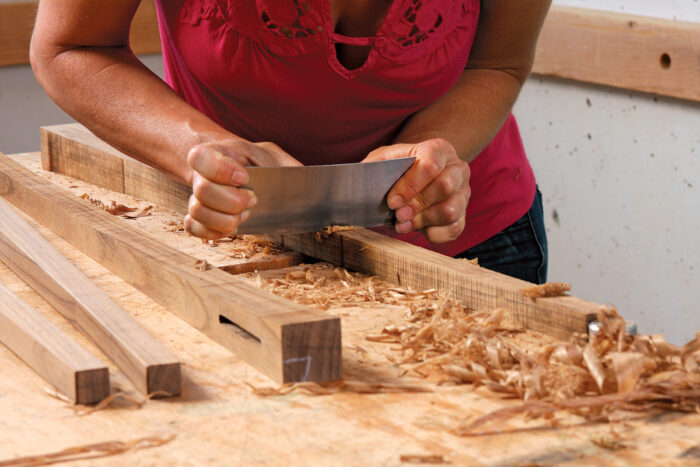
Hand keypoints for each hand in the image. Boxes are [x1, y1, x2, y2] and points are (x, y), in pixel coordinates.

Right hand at [185, 140, 301, 239]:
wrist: (241, 169)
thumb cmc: (257, 162)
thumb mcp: (273, 156)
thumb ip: (287, 166)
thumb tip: (307, 183)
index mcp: (217, 152)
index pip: (200, 157)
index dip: (220, 170)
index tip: (244, 178)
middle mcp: (201, 174)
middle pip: (202, 190)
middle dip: (232, 201)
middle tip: (253, 200)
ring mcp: (198, 195)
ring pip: (197, 211)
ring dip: (225, 220)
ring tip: (246, 215)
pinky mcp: (198, 216)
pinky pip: (192, 227)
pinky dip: (211, 232)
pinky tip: (231, 228)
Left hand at [363, 138, 469, 243]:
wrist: (419, 173)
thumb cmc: (400, 166)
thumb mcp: (385, 158)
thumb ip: (374, 166)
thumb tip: (360, 181)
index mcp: (439, 149)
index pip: (431, 165)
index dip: (410, 186)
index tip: (392, 201)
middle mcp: (457, 169)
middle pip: (446, 187)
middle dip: (417, 204)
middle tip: (398, 214)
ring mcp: (463, 193)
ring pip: (451, 211)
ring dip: (423, 220)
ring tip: (403, 223)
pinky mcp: (462, 215)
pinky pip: (454, 229)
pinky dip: (434, 234)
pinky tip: (417, 228)